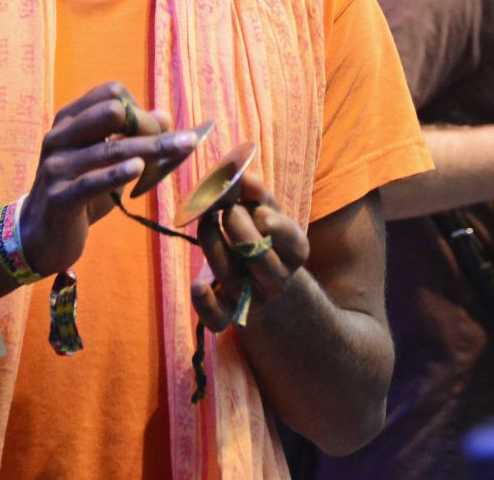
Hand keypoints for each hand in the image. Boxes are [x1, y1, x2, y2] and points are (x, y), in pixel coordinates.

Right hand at [17, 82, 200, 273]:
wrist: (42, 234)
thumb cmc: (80, 192)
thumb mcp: (106, 161)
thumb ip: (131, 138)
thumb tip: (165, 115)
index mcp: (70, 120)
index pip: (110, 93)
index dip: (140, 107)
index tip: (159, 129)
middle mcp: (59, 137)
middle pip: (111, 111)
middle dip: (148, 124)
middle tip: (173, 143)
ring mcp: (56, 167)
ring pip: (110, 148)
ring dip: (153, 147)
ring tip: (182, 148)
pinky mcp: (58, 198)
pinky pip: (92, 182)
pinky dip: (118, 173)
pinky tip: (140, 168)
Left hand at [191, 172, 308, 331]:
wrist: (262, 282)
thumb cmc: (263, 237)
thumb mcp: (267, 212)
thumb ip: (257, 194)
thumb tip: (244, 176)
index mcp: (296, 252)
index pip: (291, 239)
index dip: (272, 223)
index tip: (256, 208)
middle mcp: (278, 278)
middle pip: (260, 258)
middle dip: (239, 228)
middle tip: (227, 209)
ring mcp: (252, 298)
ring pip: (232, 276)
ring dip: (214, 245)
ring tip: (207, 221)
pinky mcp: (228, 313)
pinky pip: (217, 318)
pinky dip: (205, 303)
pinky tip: (198, 284)